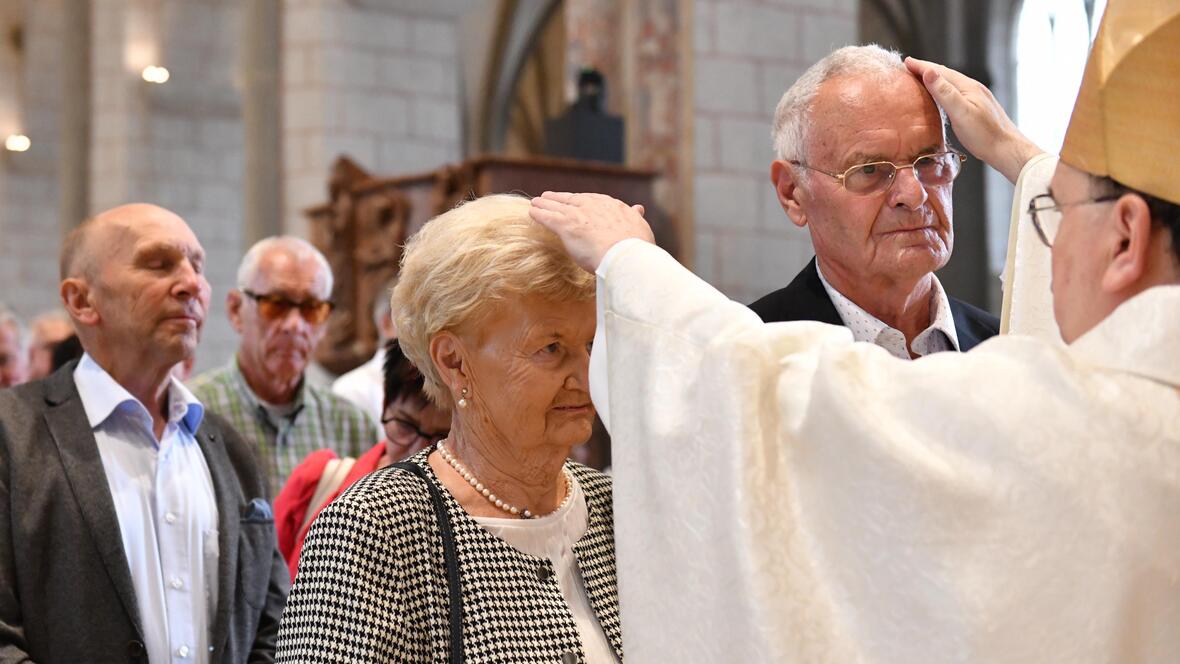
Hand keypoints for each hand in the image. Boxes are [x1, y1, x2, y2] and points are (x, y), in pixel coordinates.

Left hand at [529, 192, 653, 272]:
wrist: (625, 256)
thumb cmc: (636, 248)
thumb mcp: (640, 227)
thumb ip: (635, 217)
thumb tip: (639, 208)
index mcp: (612, 206)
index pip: (593, 200)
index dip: (582, 201)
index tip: (576, 201)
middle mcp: (594, 205)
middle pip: (572, 199)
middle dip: (560, 198)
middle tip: (549, 196)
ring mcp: (578, 214)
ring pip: (557, 206)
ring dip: (545, 203)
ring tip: (536, 202)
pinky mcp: (566, 225)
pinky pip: (548, 217)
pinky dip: (538, 214)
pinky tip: (531, 212)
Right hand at [904, 56, 1043, 182]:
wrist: (1007, 149)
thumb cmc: (984, 135)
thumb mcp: (961, 113)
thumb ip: (944, 92)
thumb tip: (929, 71)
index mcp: (967, 87)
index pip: (940, 71)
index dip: (922, 66)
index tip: (906, 61)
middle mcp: (973, 88)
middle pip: (946, 74)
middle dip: (926, 69)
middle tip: (910, 67)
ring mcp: (977, 97)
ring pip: (951, 83)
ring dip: (935, 79)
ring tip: (921, 79)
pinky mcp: (978, 107)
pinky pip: (956, 93)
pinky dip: (943, 90)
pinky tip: (941, 97)